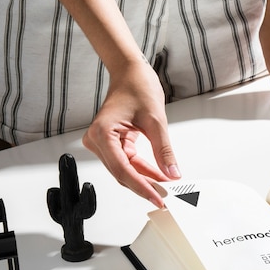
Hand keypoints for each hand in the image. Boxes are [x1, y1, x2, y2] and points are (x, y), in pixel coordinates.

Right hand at [82, 61, 180, 207]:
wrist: (131, 71)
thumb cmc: (138, 86)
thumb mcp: (156, 120)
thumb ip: (164, 150)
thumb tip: (172, 173)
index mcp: (102, 133)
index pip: (122, 170)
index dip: (141, 187)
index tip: (157, 198)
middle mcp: (97, 140)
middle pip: (121, 173)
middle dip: (145, 185)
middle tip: (166, 196)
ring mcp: (102, 142)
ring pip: (124, 170)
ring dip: (145, 179)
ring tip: (166, 187)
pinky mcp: (111, 142)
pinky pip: (126, 162)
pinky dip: (142, 170)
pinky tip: (158, 175)